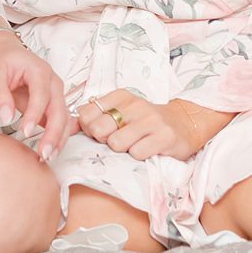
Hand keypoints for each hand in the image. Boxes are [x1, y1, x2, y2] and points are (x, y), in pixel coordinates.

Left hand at [0, 32, 70, 157]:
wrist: (6, 54)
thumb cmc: (1, 60)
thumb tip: (6, 117)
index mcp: (39, 70)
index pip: (41, 94)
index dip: (35, 114)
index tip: (25, 131)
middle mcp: (52, 82)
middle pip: (59, 109)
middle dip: (53, 133)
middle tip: (43, 152)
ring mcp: (55, 94)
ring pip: (64, 118)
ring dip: (59, 138)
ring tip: (48, 155)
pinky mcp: (53, 105)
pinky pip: (60, 122)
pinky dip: (58, 137)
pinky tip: (51, 149)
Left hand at [77, 90, 195, 161]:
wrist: (182, 124)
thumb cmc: (145, 121)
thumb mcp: (121, 111)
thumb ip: (96, 116)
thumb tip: (69, 124)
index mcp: (120, 96)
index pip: (87, 114)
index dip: (88, 129)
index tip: (101, 132)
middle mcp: (135, 105)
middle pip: (99, 129)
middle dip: (104, 141)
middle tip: (117, 141)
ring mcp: (150, 120)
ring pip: (117, 143)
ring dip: (122, 150)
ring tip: (133, 144)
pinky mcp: (164, 136)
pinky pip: (137, 153)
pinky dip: (139, 156)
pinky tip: (147, 149)